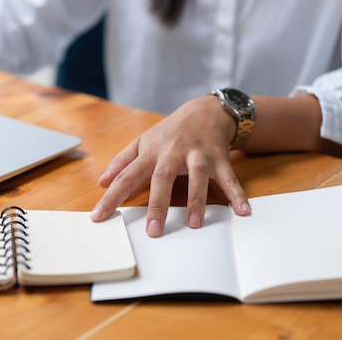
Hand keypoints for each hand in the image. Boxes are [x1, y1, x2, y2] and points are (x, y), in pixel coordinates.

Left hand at [90, 94, 250, 236]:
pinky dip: (237, 194)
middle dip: (158, 205)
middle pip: (163, 178)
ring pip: (197, 176)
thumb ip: (122, 162)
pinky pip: (229, 177)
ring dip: (196, 200)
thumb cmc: (170, 131)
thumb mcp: (142, 142)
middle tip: (153, 231)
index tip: (98, 216)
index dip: (112, 196)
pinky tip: (242, 211)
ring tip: (193, 224)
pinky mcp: (219, 158)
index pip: (127, 176)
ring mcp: (198, 154)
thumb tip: (101, 182)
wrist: (205, 110)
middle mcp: (173, 152)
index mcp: (151, 152)